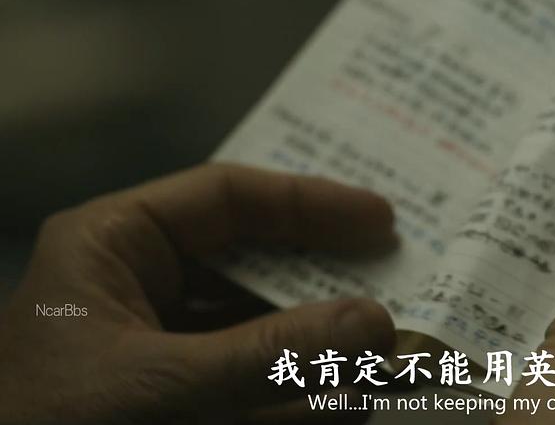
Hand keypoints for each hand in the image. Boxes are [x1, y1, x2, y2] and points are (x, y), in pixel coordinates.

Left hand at [0, 163, 397, 424]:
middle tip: (396, 283)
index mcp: (113, 247)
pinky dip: (291, 393)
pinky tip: (337, 402)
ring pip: (254, 326)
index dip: (310, 203)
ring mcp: (153, 348)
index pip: (226, 197)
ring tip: (379, 353)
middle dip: (323, 281)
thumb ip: (272, 354)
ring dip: (316, 342)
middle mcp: (135, 287)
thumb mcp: (164, 388)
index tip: (382, 222)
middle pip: (250, 260)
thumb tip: (376, 323)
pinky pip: (244, 380)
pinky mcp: (170, 400)